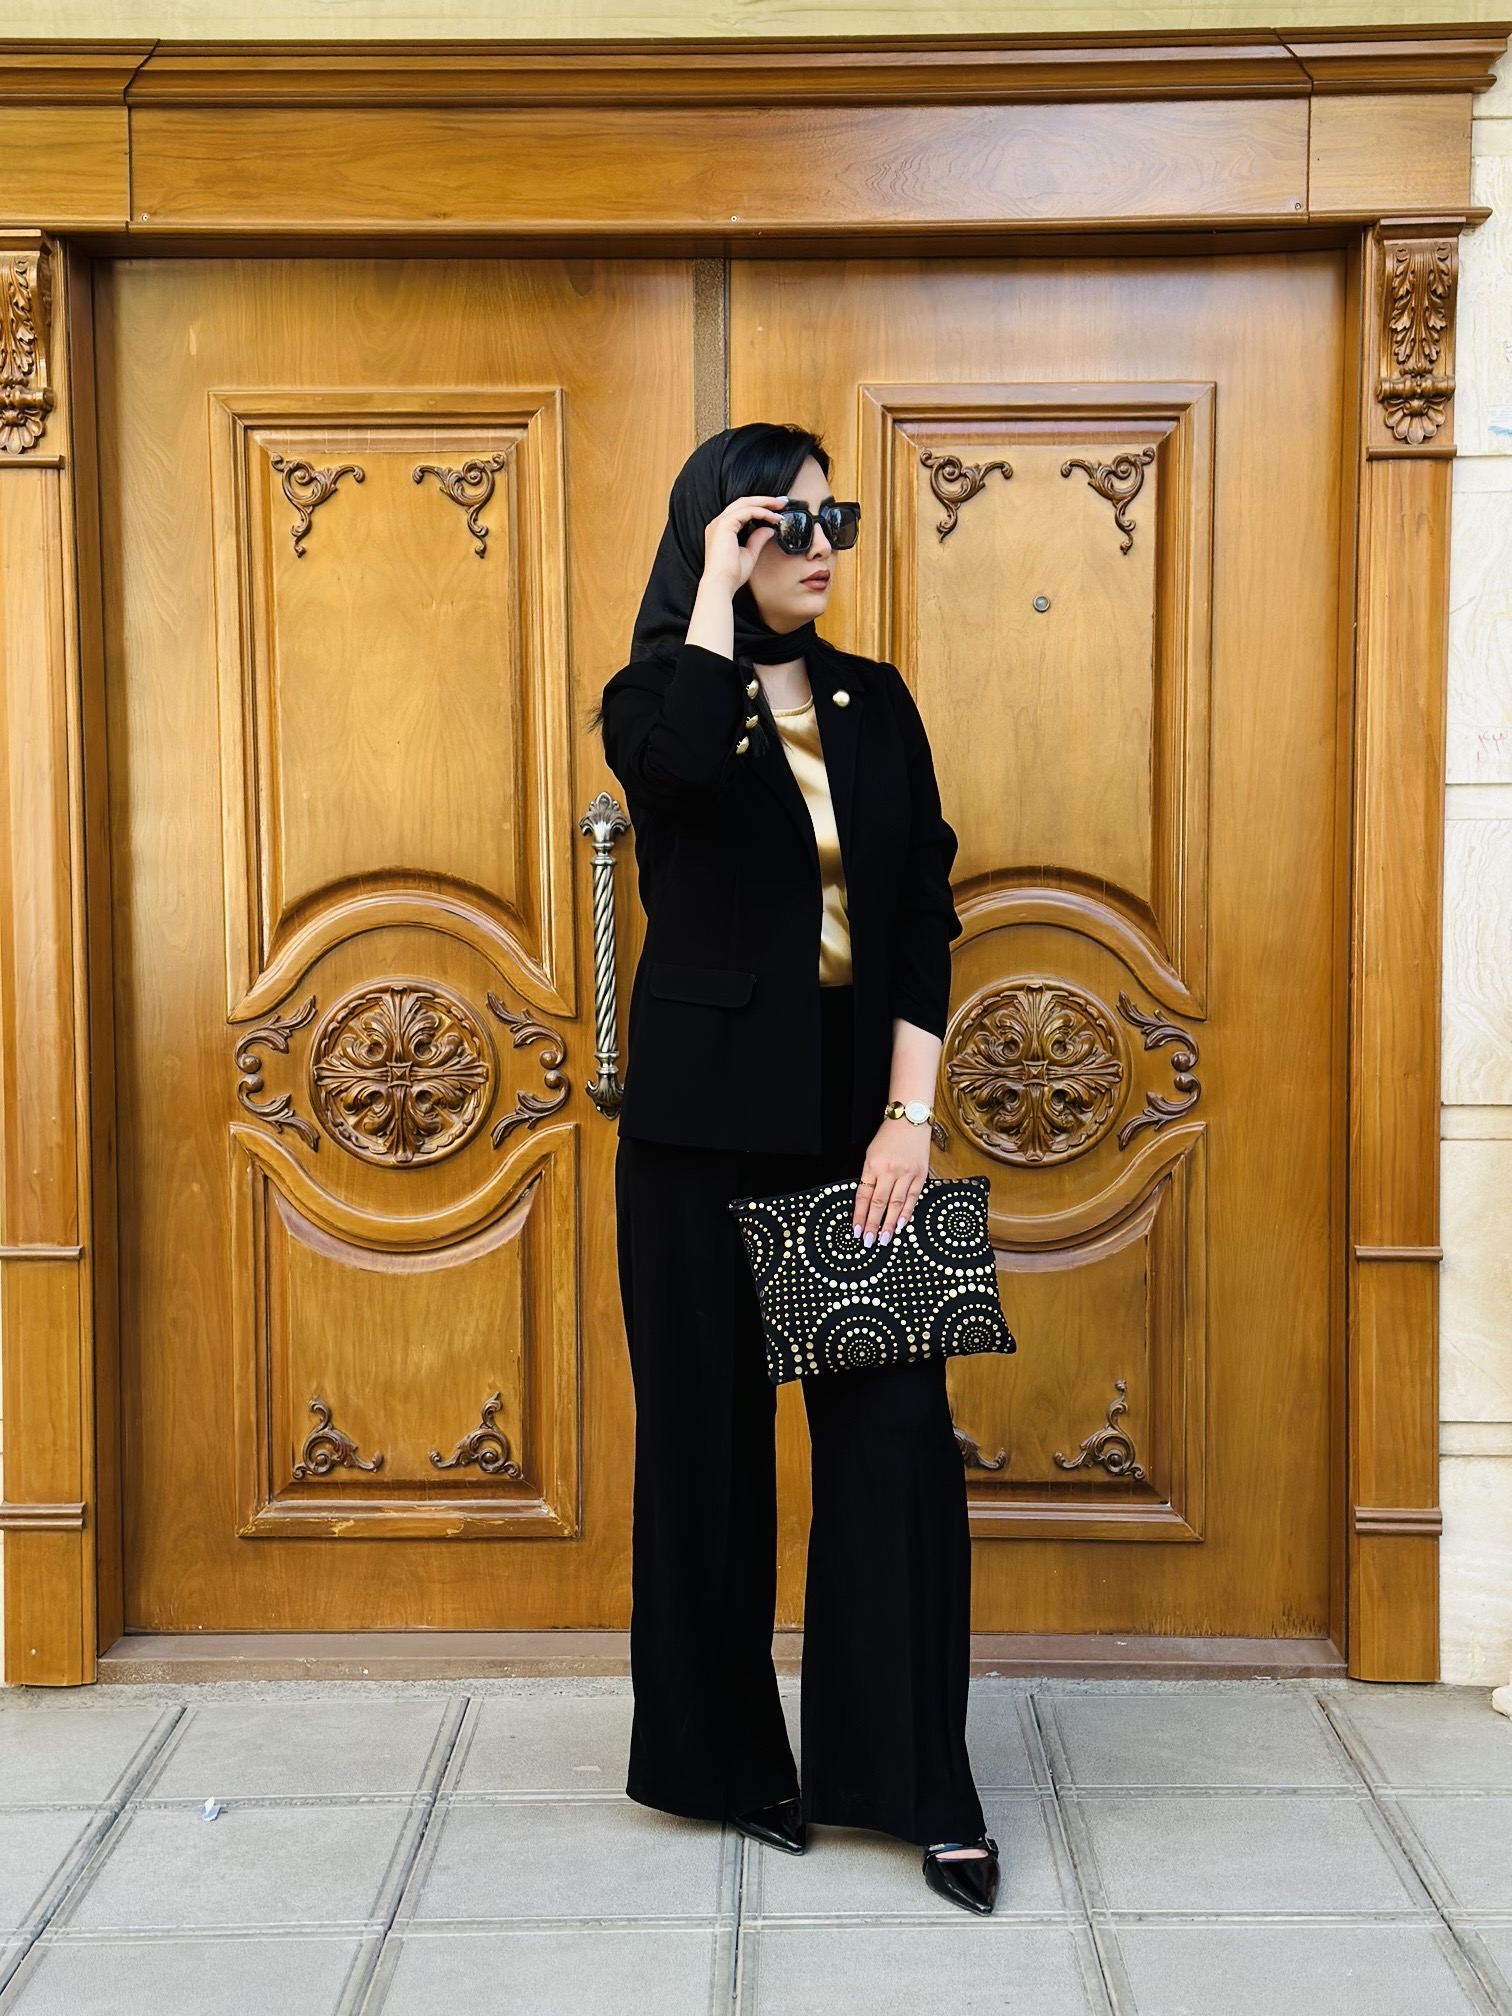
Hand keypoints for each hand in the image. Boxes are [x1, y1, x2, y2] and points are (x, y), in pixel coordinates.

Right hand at [701, 494, 786, 594]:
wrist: (721, 584)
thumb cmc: (732, 574)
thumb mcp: (750, 554)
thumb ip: (757, 539)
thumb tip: (769, 529)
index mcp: (722, 530)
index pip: (741, 511)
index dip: (759, 508)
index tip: (776, 511)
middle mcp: (718, 523)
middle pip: (743, 502)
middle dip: (764, 500)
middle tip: (782, 502)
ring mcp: (719, 523)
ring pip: (744, 503)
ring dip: (764, 503)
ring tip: (780, 506)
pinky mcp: (724, 525)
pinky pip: (746, 512)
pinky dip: (761, 512)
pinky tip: (773, 518)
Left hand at [853, 1117, 931, 1247]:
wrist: (910, 1121)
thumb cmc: (887, 1138)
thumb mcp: (871, 1155)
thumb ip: (869, 1177)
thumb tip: (866, 1204)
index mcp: (873, 1165)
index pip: (863, 1196)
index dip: (859, 1215)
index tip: (856, 1230)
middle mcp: (890, 1170)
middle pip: (879, 1203)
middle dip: (873, 1224)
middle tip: (869, 1241)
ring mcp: (907, 1173)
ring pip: (896, 1204)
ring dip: (890, 1224)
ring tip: (884, 1238)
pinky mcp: (920, 1175)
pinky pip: (912, 1198)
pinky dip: (907, 1213)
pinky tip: (902, 1225)